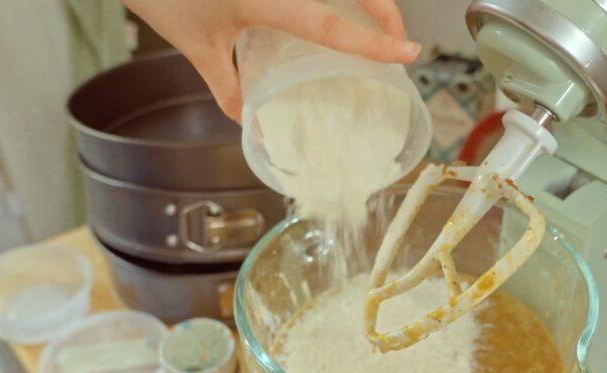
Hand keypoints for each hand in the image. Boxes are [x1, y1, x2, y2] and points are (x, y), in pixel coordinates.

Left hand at [123, 0, 420, 122]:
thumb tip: (251, 126)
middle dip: (383, 9)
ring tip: (374, 23)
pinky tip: (338, 8)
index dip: (376, 42)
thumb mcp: (197, 45)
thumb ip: (228, 87)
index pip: (332, 24)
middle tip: (396, 40)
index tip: (410, 52)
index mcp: (266, 0)